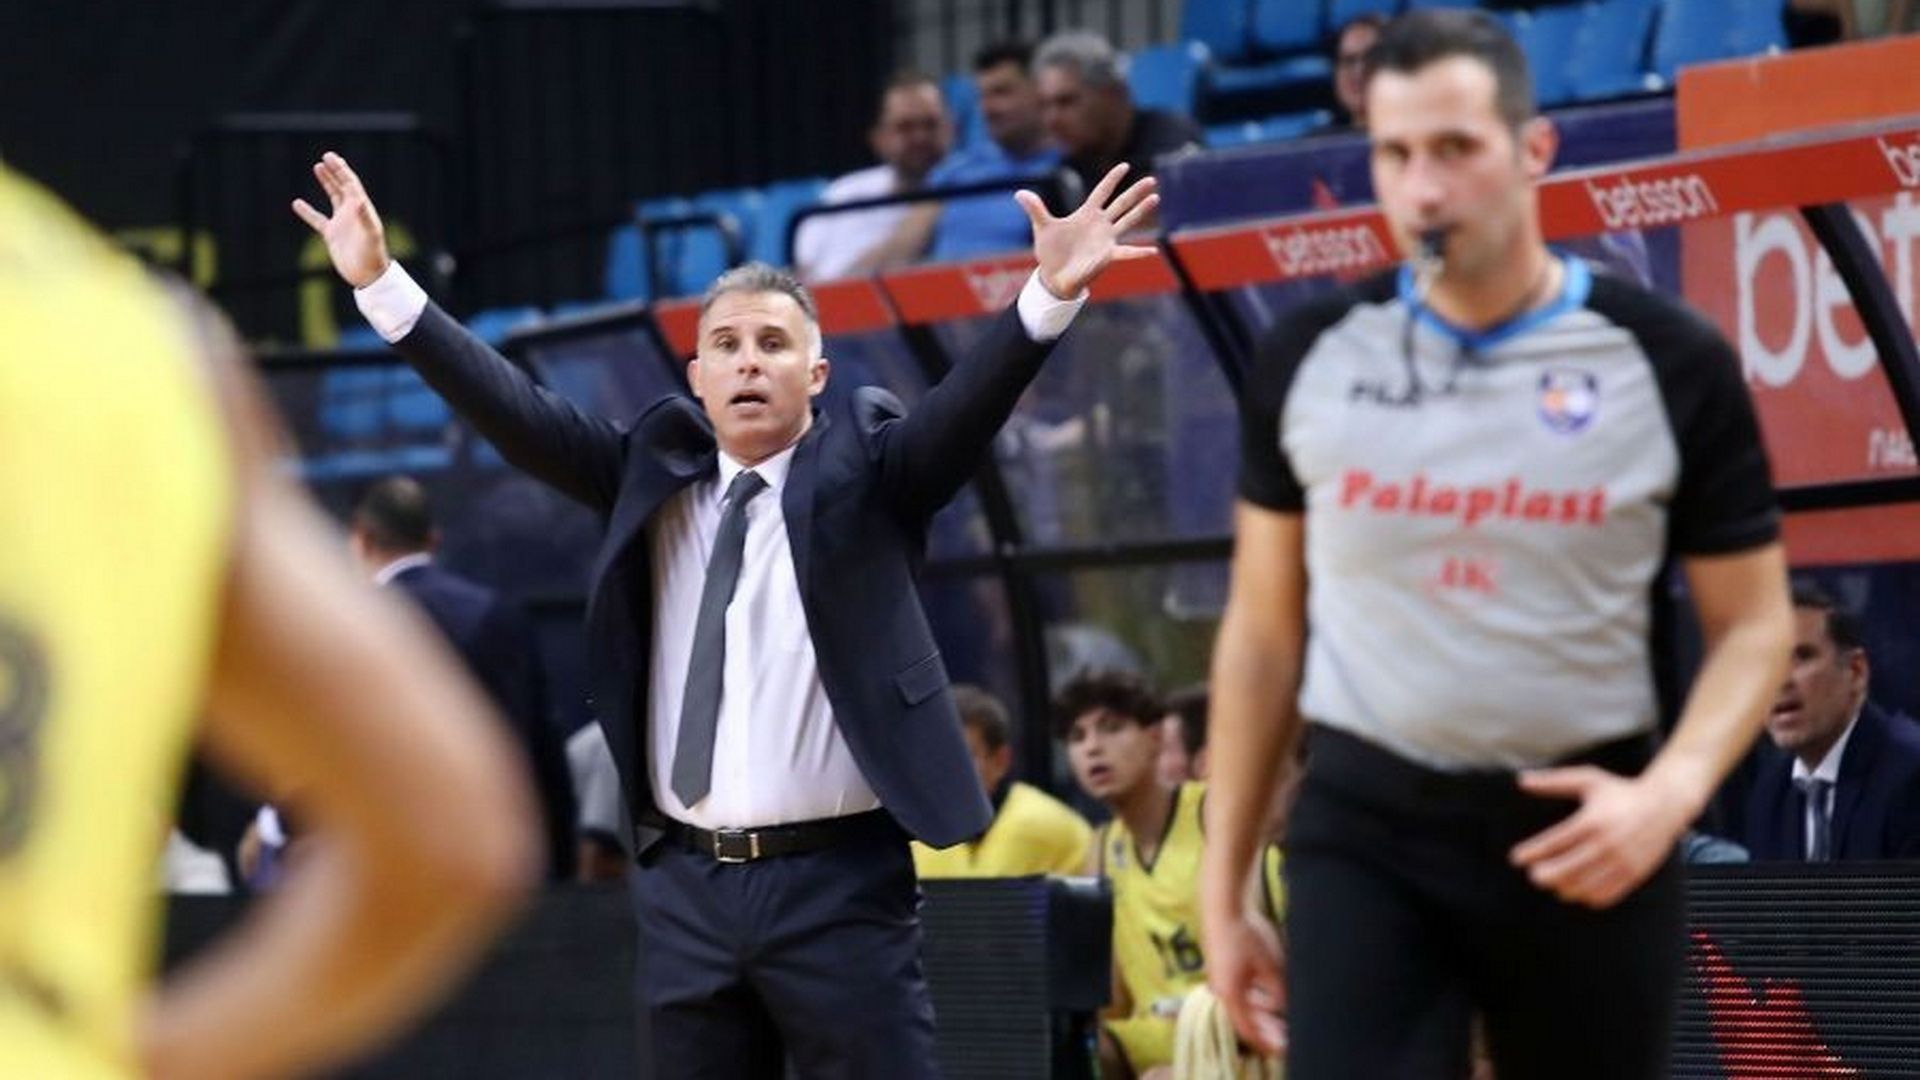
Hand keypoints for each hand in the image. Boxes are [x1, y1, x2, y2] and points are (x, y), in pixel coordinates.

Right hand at [291, 151, 391, 288]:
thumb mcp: (371, 235)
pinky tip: (297, 203)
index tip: (331, 157)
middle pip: (343, 186)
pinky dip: (307, 212)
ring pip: (333, 197)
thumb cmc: (373, 255)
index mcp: (362, 209)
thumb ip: (365, 217)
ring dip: (327, 182)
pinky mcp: (332, 235)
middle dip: (335, 171)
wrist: (367, 276)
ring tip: (317, 167)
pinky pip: (317, 219)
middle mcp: (352, 213)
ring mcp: (342, 223)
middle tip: (326, 156)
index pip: (351, 184)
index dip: (342, 170)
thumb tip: (359, 200)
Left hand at [1017, 163, 1159, 299]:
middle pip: (1121, 203)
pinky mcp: (1107, 255)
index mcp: (1086, 214)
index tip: (1125, 166)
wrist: (1054, 276)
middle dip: (1136, 192)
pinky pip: (1126, 253)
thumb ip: (1035, 208)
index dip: (1112, 179)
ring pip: (1128, 221)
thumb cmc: (1050, 251)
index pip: (1102, 191)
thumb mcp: (1042, 227)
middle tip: (1152, 179)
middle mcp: (1100, 224)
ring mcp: (1106, 239)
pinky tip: (1153, 250)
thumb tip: (1019, 192)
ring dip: (1141, 211)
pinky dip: (1139, 252)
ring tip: (1156, 198)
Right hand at [1202, 906, 1286, 1056]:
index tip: (1280, 1046)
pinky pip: (1238, 987)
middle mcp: (1221, 990)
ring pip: (1241, 1001)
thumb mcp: (1270, 965)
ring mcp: (1218, 977)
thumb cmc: (1245, 934)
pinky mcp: (1220, 964)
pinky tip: (1267, 987)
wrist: (1223, 905)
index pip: (1247, 1029)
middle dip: (1264, 1024)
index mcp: (1231, 994)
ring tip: (1279, 1007)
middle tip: (1283, 1029)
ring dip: (1260, 1007)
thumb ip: (1277, 990)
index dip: (1264, 1041)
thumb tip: (1281, 1005)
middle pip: (1243, 1016)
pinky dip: (1253, 993)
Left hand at [1511, 766, 1691, 907]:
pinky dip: (1588, 897)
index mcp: (1592, 821)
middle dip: (1545, 876)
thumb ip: (1554, 782)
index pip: (1555, 842)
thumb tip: (1521, 781)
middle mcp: (1607, 844)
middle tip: (1533, 876)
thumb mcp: (1588, 780)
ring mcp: (1622, 862)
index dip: (1533, 852)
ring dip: (1564, 889)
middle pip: (1568, 869)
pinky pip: (1606, 895)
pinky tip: (1577, 890)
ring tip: (1553, 883)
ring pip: (1585, 887)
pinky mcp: (1633, 875)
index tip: (1515, 858)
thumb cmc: (1621, 791)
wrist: (1665, 805)